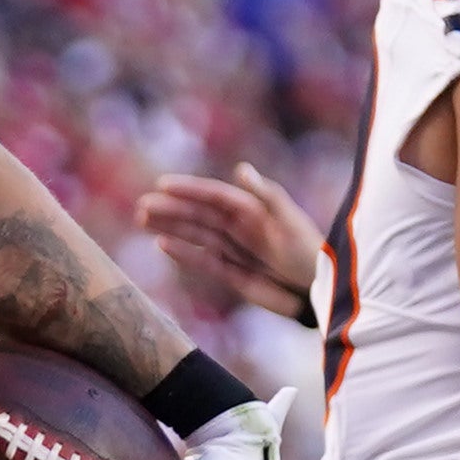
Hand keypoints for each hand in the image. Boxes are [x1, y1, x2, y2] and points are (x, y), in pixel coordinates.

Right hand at [138, 165, 325, 323]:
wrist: (318, 290)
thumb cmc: (309, 250)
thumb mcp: (288, 219)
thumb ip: (265, 195)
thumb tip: (240, 169)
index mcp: (251, 209)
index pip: (213, 195)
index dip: (189, 189)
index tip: (163, 185)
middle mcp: (238, 226)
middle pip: (198, 214)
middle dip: (170, 209)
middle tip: (141, 207)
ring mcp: (233, 249)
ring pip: (195, 234)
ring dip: (170, 226)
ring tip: (142, 220)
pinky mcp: (231, 273)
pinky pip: (202, 260)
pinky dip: (183, 252)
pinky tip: (161, 244)